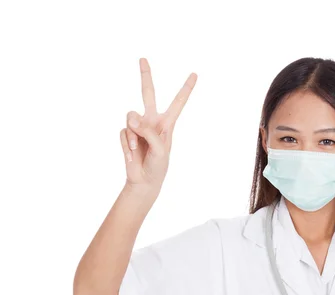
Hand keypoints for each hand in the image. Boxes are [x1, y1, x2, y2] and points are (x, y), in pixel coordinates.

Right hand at [121, 58, 196, 192]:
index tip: (195, 74)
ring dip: (134, 133)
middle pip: (148, 94)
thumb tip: (132, 119)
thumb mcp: (159, 149)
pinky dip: (127, 143)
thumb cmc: (158, 166)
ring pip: (130, 116)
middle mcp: (152, 121)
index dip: (186, 89)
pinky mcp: (126, 134)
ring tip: (139, 147)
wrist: (143, 181)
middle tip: (143, 58)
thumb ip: (148, 131)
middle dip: (145, 76)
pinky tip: (132, 152)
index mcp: (167, 123)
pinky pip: (123, 131)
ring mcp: (138, 126)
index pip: (178, 103)